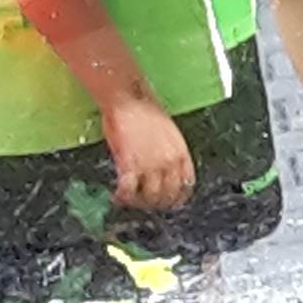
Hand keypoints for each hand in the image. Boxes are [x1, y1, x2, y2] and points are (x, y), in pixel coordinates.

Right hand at [102, 95, 195, 209]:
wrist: (129, 99)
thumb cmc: (146, 111)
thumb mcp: (169, 134)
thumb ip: (168, 155)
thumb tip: (163, 173)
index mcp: (181, 154)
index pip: (186, 186)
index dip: (176, 198)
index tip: (168, 202)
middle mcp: (169, 162)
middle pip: (167, 196)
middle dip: (155, 204)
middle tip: (143, 203)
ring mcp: (150, 164)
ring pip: (149, 197)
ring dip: (138, 203)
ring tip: (129, 200)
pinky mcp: (129, 164)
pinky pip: (128, 190)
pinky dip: (122, 196)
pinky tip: (117, 196)